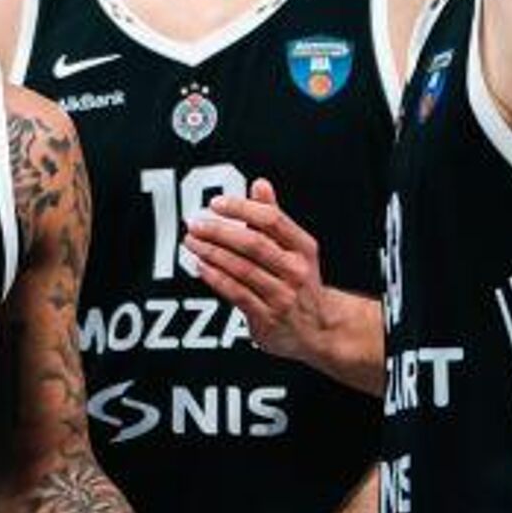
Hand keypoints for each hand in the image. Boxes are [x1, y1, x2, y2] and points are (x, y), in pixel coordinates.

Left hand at [184, 180, 357, 366]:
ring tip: (192, 242)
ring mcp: (283, 295)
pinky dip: (215, 278)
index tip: (216, 203)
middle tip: (195, 224)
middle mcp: (295, 270)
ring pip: (241, 269)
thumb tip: (259, 184)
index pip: (272, 220)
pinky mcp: (267, 316)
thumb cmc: (299, 281)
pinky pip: (236, 293)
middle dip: (219, 231)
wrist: (318, 328)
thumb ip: (273, 216)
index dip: (242, 208)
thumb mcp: (295, 247)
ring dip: (211, 253)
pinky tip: (201, 265)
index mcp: (303, 248)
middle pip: (253, 244)